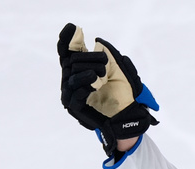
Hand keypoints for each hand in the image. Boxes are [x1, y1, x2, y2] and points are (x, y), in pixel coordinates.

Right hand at [57, 23, 158, 155]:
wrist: (128, 114)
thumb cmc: (122, 91)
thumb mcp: (118, 68)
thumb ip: (107, 54)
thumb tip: (97, 41)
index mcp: (79, 67)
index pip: (67, 51)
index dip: (67, 39)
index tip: (73, 28)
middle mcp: (72, 78)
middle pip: (71, 61)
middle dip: (89, 58)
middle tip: (105, 64)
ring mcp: (71, 93)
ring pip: (72, 76)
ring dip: (89, 72)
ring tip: (101, 75)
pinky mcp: (74, 107)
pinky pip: (74, 93)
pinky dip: (84, 85)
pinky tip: (95, 83)